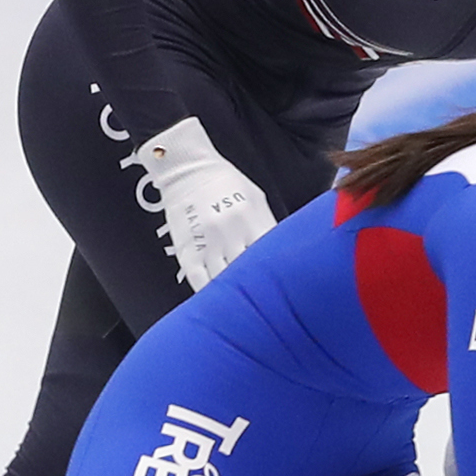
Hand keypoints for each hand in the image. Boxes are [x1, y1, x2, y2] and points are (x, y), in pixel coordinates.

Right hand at [137, 116, 274, 288]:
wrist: (187, 168)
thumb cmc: (225, 183)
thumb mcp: (256, 199)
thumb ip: (268, 226)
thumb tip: (281, 252)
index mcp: (252, 219)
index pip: (271, 256)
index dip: (280, 274)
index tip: (287, 287)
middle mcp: (231, 233)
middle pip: (249, 272)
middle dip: (260, 288)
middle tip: (269, 302)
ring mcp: (208, 243)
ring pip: (225, 281)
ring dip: (235, 294)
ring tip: (245, 306)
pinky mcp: (187, 250)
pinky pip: (199, 280)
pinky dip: (210, 293)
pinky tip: (218, 299)